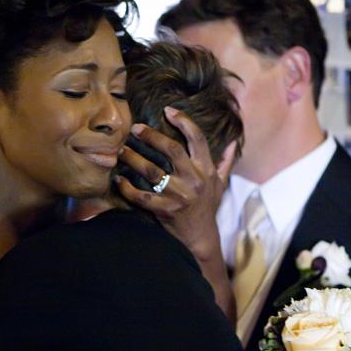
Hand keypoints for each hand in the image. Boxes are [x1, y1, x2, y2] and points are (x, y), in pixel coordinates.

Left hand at [116, 107, 237, 318]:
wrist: (200, 239)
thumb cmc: (207, 208)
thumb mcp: (219, 185)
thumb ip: (224, 163)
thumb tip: (232, 143)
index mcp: (206, 170)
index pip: (197, 139)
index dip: (184, 122)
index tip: (168, 111)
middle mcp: (194, 181)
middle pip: (172, 150)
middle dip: (152, 136)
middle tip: (135, 128)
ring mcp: (179, 196)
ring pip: (152, 171)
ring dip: (134, 158)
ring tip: (122, 150)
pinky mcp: (165, 211)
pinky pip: (141, 197)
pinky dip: (127, 188)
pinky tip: (119, 179)